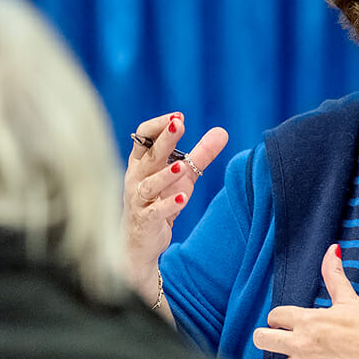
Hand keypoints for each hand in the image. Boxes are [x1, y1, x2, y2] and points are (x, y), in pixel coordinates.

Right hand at [123, 112, 227, 294]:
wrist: (141, 242)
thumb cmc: (159, 201)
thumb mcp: (183, 176)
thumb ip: (201, 154)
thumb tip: (223, 131)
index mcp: (142, 163)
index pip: (143, 138)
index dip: (159, 126)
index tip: (179, 117)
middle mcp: (136, 179)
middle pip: (149, 156)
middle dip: (164, 139)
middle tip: (179, 124)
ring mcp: (138, 200)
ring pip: (148, 184)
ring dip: (165, 174)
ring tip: (183, 166)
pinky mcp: (145, 221)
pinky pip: (155, 212)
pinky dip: (168, 205)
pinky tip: (183, 198)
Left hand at [253, 244, 358, 358]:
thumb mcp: (351, 301)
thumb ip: (335, 276)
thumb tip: (332, 252)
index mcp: (310, 320)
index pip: (274, 315)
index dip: (277, 319)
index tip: (282, 323)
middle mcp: (303, 344)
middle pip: (262, 339)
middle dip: (264, 338)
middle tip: (270, 341)